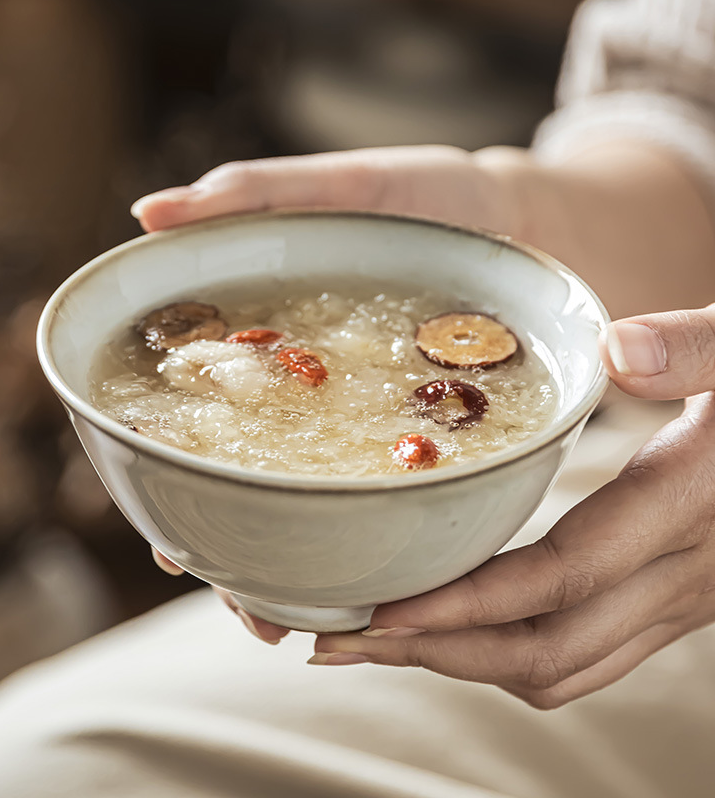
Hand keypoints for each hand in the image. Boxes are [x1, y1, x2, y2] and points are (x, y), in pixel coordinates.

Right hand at [138, 145, 533, 642]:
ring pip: (320, 511)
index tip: (174, 549)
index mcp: (272, 352)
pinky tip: (382, 579)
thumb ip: (253, 195)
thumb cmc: (427, 195)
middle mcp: (311, 402)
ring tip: (309, 620)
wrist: (526, 221)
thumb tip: (149, 216)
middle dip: (247, 557)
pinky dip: (384, 537)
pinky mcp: (431, 440)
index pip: (203, 433)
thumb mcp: (344, 187)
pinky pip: (401, 498)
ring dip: (307, 568)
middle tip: (257, 614)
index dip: (180, 490)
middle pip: (257, 491)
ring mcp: (369, 425)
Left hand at [310, 305, 714, 707]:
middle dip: (431, 653)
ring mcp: (682, 601)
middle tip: (338, 640)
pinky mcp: (675, 602)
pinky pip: (584, 658)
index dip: (461, 605)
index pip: (556, 580)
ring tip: (380, 640)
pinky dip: (507, 654)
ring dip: (461, 663)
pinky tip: (459, 627)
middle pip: (542, 651)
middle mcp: (684, 575)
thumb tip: (618, 352)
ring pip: (560, 670)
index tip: (376, 614)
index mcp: (688, 504)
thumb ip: (696, 347)